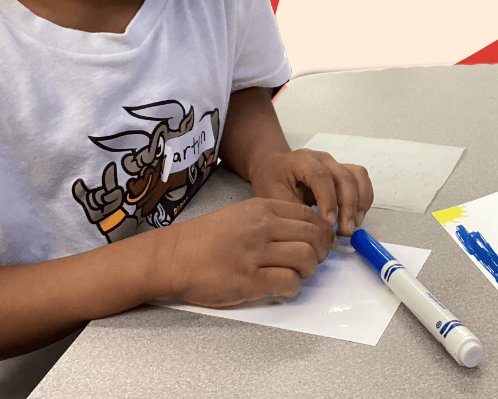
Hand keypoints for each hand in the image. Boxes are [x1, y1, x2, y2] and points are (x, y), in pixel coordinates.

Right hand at [158, 197, 335, 306]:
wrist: (175, 256)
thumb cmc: (206, 238)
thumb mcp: (240, 215)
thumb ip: (270, 220)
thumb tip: (303, 235)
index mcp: (260, 209)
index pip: (308, 215)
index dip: (322, 231)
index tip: (321, 242)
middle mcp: (261, 227)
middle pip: (313, 236)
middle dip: (321, 252)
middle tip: (314, 261)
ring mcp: (255, 254)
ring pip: (306, 259)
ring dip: (309, 270)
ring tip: (297, 274)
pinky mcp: (250, 281)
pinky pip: (289, 283)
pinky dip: (293, 288)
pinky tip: (281, 286)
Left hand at [249, 149, 373, 236]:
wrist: (272, 169)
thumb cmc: (271, 182)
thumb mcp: (274, 197)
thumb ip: (297, 212)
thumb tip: (320, 231)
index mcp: (302, 160)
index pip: (321, 176)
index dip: (328, 200)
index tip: (329, 223)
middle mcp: (322, 158)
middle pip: (344, 177)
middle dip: (347, 207)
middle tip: (344, 231)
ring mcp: (334, 163)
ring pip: (358, 177)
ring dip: (359, 203)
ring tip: (352, 225)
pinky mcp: (343, 172)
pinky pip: (361, 181)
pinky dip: (364, 199)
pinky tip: (356, 216)